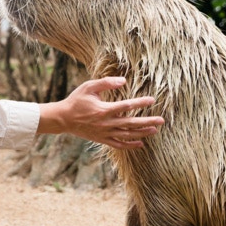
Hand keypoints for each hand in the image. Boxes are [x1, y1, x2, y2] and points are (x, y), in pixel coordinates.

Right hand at [37, 76, 163, 149]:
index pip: (127, 106)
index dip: (140, 102)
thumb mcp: (89, 87)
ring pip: (127, 135)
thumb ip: (106, 83)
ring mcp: (105, 133)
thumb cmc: (76, 100)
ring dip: (142, 133)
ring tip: (155, 130)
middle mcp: (106, 123)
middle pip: (131, 123)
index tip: (152, 100)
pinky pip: (119, 145)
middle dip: (148, 121)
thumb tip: (123, 81)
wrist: (63, 119)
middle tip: (162, 120)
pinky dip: (130, 145)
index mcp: (104, 110)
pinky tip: (141, 143)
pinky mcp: (102, 139)